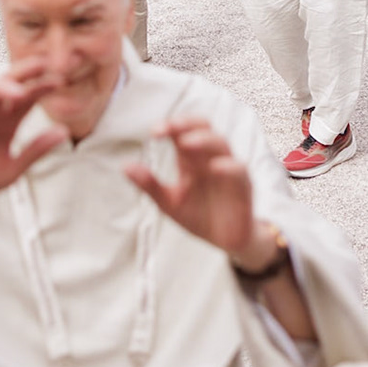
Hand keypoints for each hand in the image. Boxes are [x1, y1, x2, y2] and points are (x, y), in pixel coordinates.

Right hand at [0, 62, 64, 232]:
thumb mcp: (10, 171)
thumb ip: (34, 152)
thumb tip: (64, 132)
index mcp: (4, 123)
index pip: (25, 98)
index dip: (41, 87)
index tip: (61, 80)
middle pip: (5, 85)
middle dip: (22, 72)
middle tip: (42, 64)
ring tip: (19, 93)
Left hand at [125, 118, 258, 258]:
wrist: (224, 241)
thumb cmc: (199, 216)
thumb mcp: (169, 203)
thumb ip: (150, 185)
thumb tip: (124, 166)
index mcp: (190, 160)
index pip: (183, 132)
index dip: (172, 125)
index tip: (155, 131)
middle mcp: (209, 159)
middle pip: (204, 128)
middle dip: (187, 124)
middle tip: (169, 128)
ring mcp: (227, 170)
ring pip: (221, 144)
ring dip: (204, 140)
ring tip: (187, 143)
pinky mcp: (243, 187)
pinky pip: (239, 170)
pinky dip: (229, 166)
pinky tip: (215, 167)